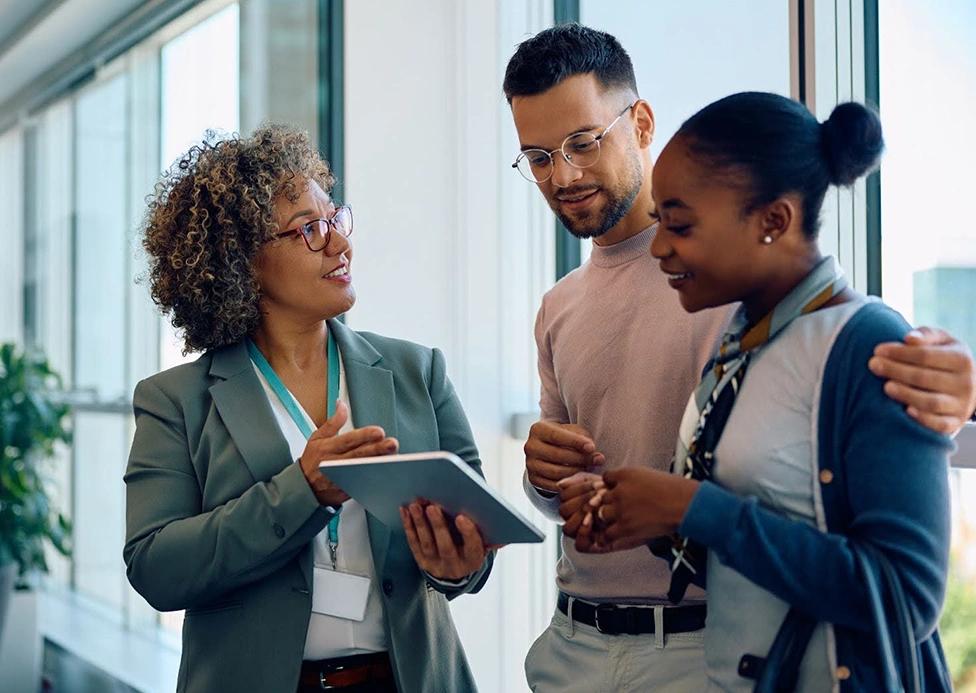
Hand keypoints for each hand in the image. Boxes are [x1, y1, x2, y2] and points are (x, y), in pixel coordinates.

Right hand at [299, 400, 399, 505]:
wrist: (304, 487)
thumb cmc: (312, 460)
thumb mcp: (317, 438)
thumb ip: (333, 422)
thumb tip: (342, 405)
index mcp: (327, 448)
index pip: (348, 440)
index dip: (364, 436)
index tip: (379, 432)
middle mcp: (334, 463)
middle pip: (359, 456)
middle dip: (377, 450)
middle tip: (392, 443)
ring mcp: (340, 479)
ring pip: (362, 472)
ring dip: (379, 465)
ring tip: (394, 458)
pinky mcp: (346, 492)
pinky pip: (362, 485)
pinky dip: (375, 479)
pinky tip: (388, 473)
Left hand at [400, 502, 488, 580]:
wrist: (455, 569)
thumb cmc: (470, 548)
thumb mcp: (483, 545)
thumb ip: (491, 538)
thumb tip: (503, 536)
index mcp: (473, 560)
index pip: (473, 547)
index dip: (468, 533)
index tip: (461, 517)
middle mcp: (454, 566)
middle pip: (446, 546)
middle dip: (439, 525)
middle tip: (432, 506)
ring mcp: (435, 565)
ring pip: (427, 544)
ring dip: (420, 523)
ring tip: (415, 505)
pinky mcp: (421, 561)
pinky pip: (413, 543)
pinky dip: (409, 526)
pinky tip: (406, 511)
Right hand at [524, 421, 605, 493]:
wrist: (548, 450)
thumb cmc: (565, 438)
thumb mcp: (573, 431)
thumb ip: (584, 439)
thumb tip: (596, 455)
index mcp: (538, 429)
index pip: (557, 436)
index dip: (576, 442)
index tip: (592, 447)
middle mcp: (530, 446)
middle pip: (558, 455)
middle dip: (581, 458)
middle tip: (598, 460)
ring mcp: (530, 464)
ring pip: (557, 472)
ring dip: (577, 471)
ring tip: (590, 468)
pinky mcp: (533, 479)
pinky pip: (554, 485)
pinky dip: (569, 483)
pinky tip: (580, 478)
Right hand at [557, 473, 612, 552]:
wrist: (639, 507)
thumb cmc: (619, 494)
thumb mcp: (600, 482)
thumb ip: (580, 480)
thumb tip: (560, 484)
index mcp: (576, 501)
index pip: (564, 495)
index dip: (578, 489)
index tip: (597, 485)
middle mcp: (576, 517)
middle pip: (564, 510)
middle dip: (581, 501)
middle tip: (598, 498)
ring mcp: (583, 531)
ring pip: (567, 528)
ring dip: (579, 517)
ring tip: (594, 510)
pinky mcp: (594, 545)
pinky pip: (580, 545)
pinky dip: (583, 534)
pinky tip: (592, 522)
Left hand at [582, 468, 698, 552]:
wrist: (685, 504)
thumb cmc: (673, 489)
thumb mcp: (649, 475)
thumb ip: (631, 479)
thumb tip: (618, 485)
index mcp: (625, 474)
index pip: (606, 478)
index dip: (611, 486)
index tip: (618, 492)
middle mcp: (619, 490)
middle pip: (600, 497)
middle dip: (607, 503)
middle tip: (618, 509)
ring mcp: (621, 509)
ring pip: (601, 514)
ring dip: (608, 518)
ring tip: (619, 521)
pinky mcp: (625, 526)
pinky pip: (606, 533)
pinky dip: (609, 536)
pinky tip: (616, 534)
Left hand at [869, 326, 975, 433]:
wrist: (964, 385)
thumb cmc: (943, 358)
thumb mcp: (941, 342)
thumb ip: (926, 335)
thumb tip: (909, 339)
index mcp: (961, 359)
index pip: (926, 355)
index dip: (899, 353)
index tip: (877, 350)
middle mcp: (965, 383)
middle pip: (924, 378)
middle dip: (895, 371)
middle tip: (873, 365)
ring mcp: (961, 405)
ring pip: (931, 402)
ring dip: (906, 394)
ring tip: (886, 386)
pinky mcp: (955, 423)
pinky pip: (939, 424)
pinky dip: (923, 419)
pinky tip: (906, 410)